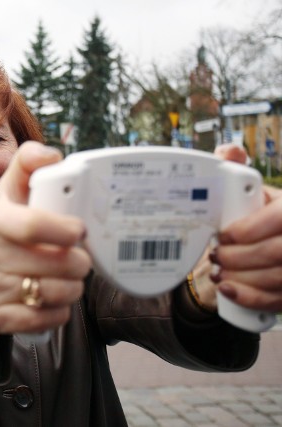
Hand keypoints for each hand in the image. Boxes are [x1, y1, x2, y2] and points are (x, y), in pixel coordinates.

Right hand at [0, 142, 91, 333]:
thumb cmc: (3, 230)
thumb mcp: (11, 193)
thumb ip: (29, 165)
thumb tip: (52, 156)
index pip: (33, 225)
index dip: (66, 229)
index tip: (79, 231)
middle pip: (56, 264)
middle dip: (80, 263)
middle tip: (80, 258)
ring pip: (56, 293)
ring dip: (73, 287)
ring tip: (67, 277)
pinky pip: (46, 318)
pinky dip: (60, 310)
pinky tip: (53, 297)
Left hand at [198, 144, 281, 311]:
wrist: (268, 247)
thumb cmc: (260, 219)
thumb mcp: (252, 194)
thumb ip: (237, 171)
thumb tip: (229, 153)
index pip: (281, 218)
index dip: (250, 229)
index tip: (224, 234)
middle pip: (278, 252)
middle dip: (238, 256)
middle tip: (216, 255)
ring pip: (278, 278)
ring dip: (240, 277)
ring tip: (218, 271)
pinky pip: (278, 300)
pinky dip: (249, 297)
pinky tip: (228, 290)